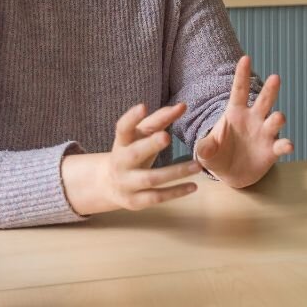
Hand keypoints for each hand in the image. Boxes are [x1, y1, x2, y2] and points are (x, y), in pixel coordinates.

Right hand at [61, 101, 203, 215]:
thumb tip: (183, 105)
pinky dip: (175, 192)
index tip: (143, 106)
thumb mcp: (141, 135)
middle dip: (150, 145)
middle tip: (166, 136)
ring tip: (197, 166)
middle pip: (134, 154)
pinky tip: (193, 186)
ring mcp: (126, 183)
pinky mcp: (135, 201)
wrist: (109, 184)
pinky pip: (156, 197)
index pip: (123, 128)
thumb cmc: (133, 151)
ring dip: (174, 172)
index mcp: (122, 142)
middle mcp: (120, 162)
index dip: (131, 118)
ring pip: (150, 179)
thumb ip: (160, 120)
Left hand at [194, 56, 293, 187]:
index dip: (242, 75)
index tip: (245, 58)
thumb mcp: (205, 152)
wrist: (231, 175)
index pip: (239, 90)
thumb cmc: (217, 156)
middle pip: (263, 101)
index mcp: (235, 112)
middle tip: (275, 78)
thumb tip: (205, 148)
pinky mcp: (272, 150)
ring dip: (278, 118)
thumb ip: (204, 148)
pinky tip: (288, 146)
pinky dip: (285, 145)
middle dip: (270, 89)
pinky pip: (281, 145)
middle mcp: (254, 119)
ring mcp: (265, 133)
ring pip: (275, 121)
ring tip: (278, 117)